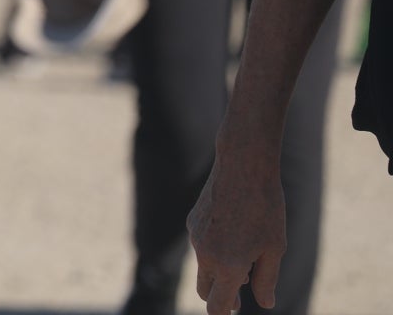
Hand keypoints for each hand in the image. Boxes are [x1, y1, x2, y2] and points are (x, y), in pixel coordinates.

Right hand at [190, 151, 286, 313]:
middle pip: (205, 290)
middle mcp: (205, 254)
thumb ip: (266, 280)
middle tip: (240, 299)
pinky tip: (234, 230)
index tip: (232, 314)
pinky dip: (214, 248)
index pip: (217, 306)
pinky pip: (201, 244)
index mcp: (228, 266)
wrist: (242, 166)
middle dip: (220, 296)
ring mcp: (195, 236)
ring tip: (244, 256)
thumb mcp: (275, 248)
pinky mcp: (192, 221)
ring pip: (204, 265)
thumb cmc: (265, 208)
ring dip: (219, 270)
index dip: (224, 314)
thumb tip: (265, 303)